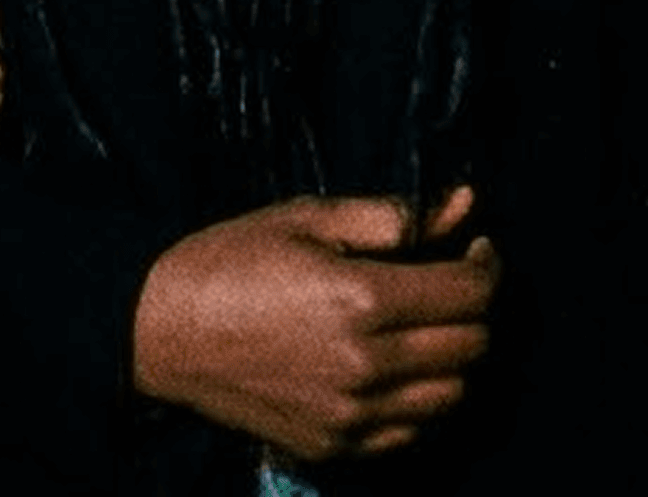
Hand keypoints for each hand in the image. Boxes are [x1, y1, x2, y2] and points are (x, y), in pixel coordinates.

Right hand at [131, 188, 493, 459]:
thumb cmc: (230, 261)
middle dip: (474, 307)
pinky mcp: (335, 444)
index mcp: (363, 299)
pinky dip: (420, 399)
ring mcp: (352, 413)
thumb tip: (462, 204)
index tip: (475, 246)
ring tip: (422, 326)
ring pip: (451, 394)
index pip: (471, 292)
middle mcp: (367, 365)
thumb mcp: (307, 217)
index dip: (486, 263)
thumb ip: (391, 216)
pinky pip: (412, 430)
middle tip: (449, 281)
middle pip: (472, 346)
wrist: (161, 330)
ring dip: (452, 357)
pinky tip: (393, 367)